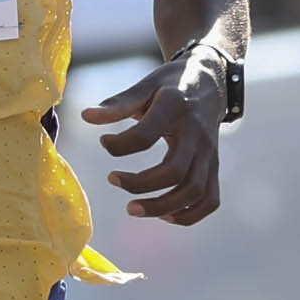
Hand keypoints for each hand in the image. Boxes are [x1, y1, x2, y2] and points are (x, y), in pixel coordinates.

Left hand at [81, 55, 227, 225]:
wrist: (210, 84)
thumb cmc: (171, 87)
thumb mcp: (146, 86)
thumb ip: (118, 104)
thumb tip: (86, 116)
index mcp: (175, 108)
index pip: (146, 135)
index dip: (119, 145)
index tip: (105, 143)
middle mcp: (196, 134)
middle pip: (174, 171)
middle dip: (139, 185)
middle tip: (112, 180)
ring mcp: (209, 154)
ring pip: (194, 191)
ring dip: (161, 207)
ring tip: (132, 208)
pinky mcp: (214, 168)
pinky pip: (210, 200)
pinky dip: (188, 215)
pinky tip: (164, 214)